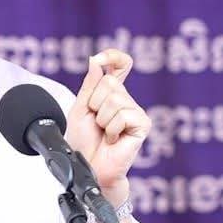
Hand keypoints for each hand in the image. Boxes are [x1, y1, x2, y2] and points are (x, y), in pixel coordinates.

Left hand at [64, 50, 150, 206]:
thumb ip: (89, 85)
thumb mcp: (80, 108)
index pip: (121, 63)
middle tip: (96, 122)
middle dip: (94, 103)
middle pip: (109, 82)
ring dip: (101, 119)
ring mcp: (135, 112)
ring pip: (114, 100)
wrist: (88, 166)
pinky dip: (111, 129)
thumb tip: (96, 60)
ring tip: (104, 133)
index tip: (99, 59)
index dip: (113, 56)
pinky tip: (113, 139)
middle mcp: (126, 99)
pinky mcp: (142, 125)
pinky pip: (123, 115)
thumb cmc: (84, 141)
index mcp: (112, 92)